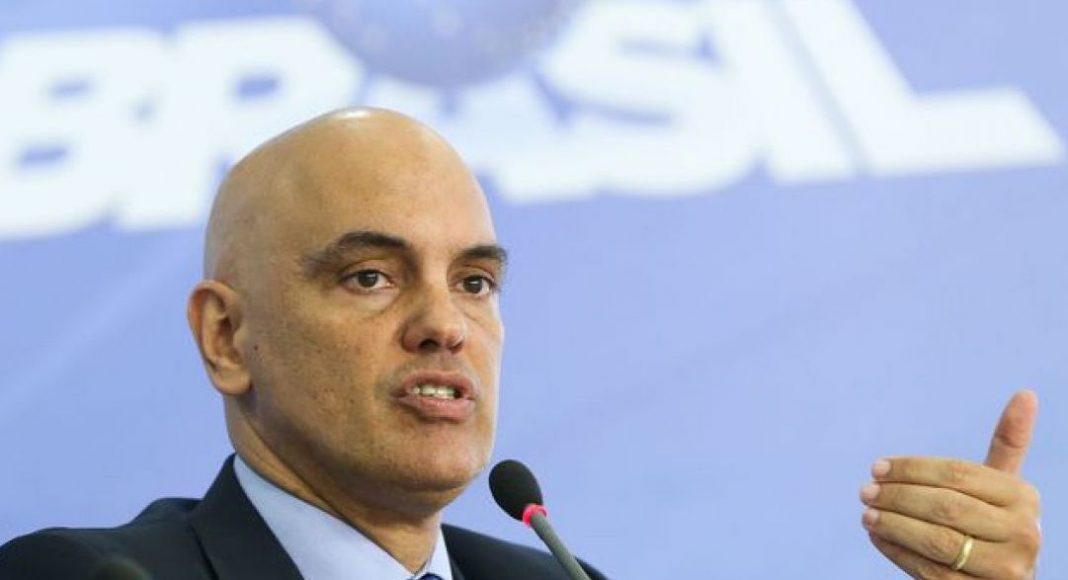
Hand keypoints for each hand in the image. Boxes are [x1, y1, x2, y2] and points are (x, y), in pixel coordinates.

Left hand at [860, 390, 1041, 578]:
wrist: (999, 579)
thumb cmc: (992, 523)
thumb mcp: (1000, 486)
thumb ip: (1008, 444)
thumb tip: (1026, 393)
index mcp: (1023, 497)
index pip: (957, 475)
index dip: (912, 469)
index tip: (877, 467)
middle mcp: (1023, 534)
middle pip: (944, 507)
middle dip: (898, 497)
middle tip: (865, 490)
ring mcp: (1004, 570)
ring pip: (936, 541)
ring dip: (893, 524)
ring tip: (867, 513)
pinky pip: (929, 571)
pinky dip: (897, 551)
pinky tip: (878, 536)